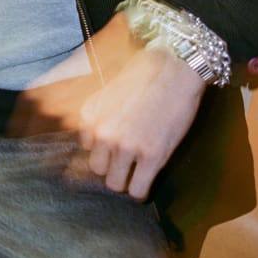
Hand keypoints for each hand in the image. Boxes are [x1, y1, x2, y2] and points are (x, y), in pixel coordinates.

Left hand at [10, 14, 205, 199]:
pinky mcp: (151, 156)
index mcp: (89, 117)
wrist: (173, 66)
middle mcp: (102, 133)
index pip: (84, 151)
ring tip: (138, 171)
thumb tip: (93, 143)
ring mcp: (126, 146)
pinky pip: (138, 190)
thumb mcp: (108, 93)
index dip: (101, 152)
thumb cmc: (144, 75)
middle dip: (112, 168)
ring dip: (127, 180)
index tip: (112, 152)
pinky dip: (141, 190)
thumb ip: (98, 117)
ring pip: (116, 184)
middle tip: (127, 161)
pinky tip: (147, 180)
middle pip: (98, 170)